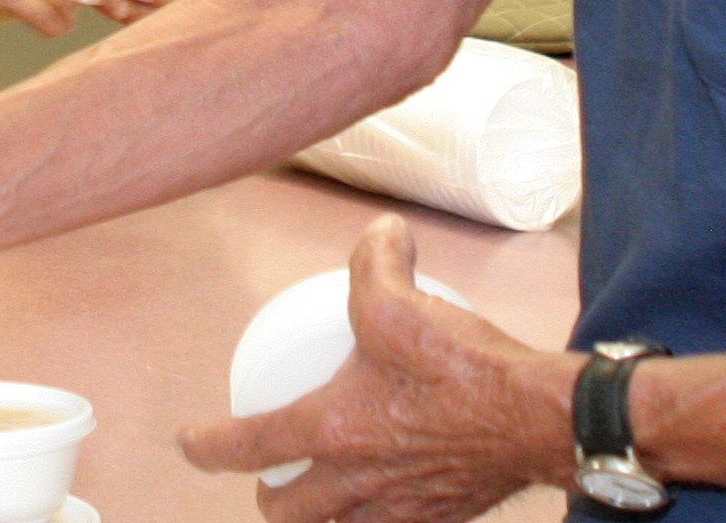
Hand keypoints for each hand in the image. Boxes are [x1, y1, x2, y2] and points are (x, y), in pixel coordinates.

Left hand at [182, 215, 581, 522]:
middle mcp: (358, 481)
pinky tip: (385, 495)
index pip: (250, 444)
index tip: (189, 442)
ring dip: (317, 518)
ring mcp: (399, 509)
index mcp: (335, 430)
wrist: (536, 418)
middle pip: (288, 513)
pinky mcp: (439, 517)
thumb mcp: (401, 300)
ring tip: (319, 495)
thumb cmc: (463, 367)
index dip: (208, 445)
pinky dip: (373, 518)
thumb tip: (378, 231)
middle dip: (269, 499)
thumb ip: (375, 260)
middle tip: (268, 475)